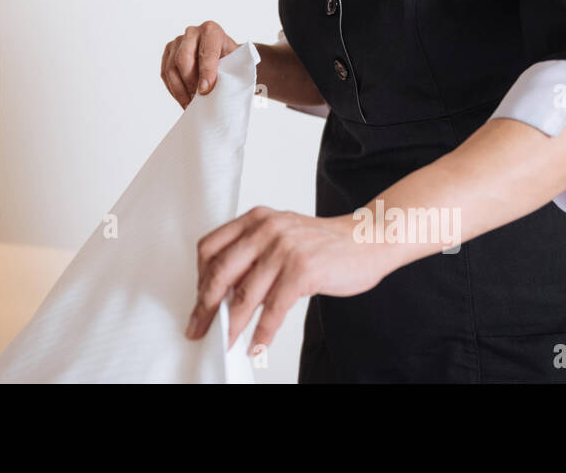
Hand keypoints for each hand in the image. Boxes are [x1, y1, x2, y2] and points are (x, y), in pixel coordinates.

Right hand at [160, 21, 237, 108]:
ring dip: (180, 90)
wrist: (222, 55)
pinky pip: (165, 74)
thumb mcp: (236, 64)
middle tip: (198, 100)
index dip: (206, 72)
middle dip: (190, 83)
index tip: (205, 90)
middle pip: (183, 59)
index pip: (206, 51)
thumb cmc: (230, 60)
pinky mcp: (168, 53)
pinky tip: (184, 99)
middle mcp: (192, 32)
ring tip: (191, 105)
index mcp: (211, 31)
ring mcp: (177, 42)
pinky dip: (174, 90)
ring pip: (171, 69)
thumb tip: (221, 94)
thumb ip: (229, 74)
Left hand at [184, 207, 388, 353]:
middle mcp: (265, 229)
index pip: (210, 248)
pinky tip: (256, 346)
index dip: (199, 278)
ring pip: (245, 294)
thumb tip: (224, 295)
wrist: (367, 238)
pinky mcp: (303, 270)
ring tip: (226, 342)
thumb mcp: (281, 236)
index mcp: (255, 219)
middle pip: (220, 272)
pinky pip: (274, 309)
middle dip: (205, 306)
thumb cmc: (323, 243)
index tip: (198, 302)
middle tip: (198, 328)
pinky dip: (262, 333)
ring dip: (231, 325)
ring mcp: (284, 249)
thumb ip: (253, 256)